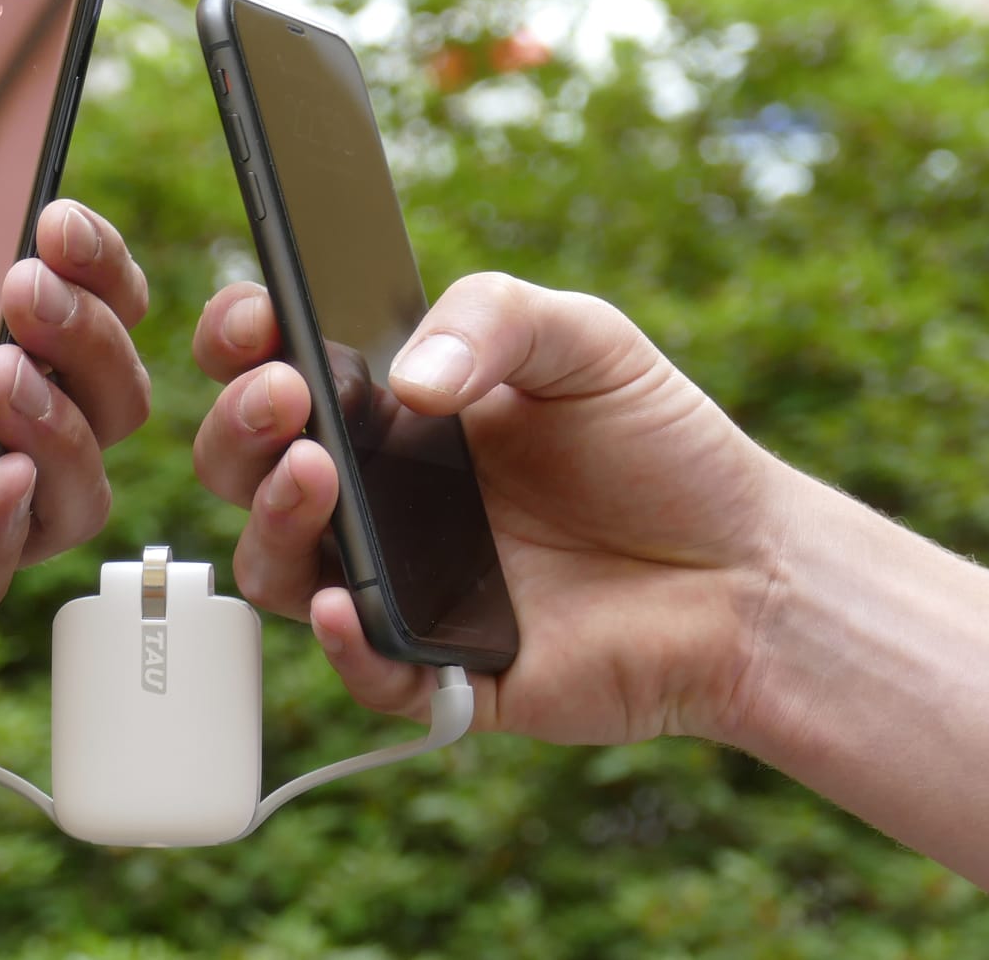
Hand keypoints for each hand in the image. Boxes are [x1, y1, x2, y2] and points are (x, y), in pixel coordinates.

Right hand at [191, 272, 786, 744]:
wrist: (750, 571)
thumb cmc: (662, 448)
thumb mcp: (587, 341)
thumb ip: (494, 319)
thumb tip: (403, 379)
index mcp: (390, 410)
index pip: (276, 367)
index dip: (240, 341)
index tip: (254, 319)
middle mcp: (373, 498)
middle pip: (246, 468)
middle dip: (237, 425)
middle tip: (284, 393)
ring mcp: (396, 583)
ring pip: (277, 569)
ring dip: (271, 520)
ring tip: (313, 476)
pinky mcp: (439, 669)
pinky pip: (364, 668)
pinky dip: (343, 643)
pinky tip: (349, 601)